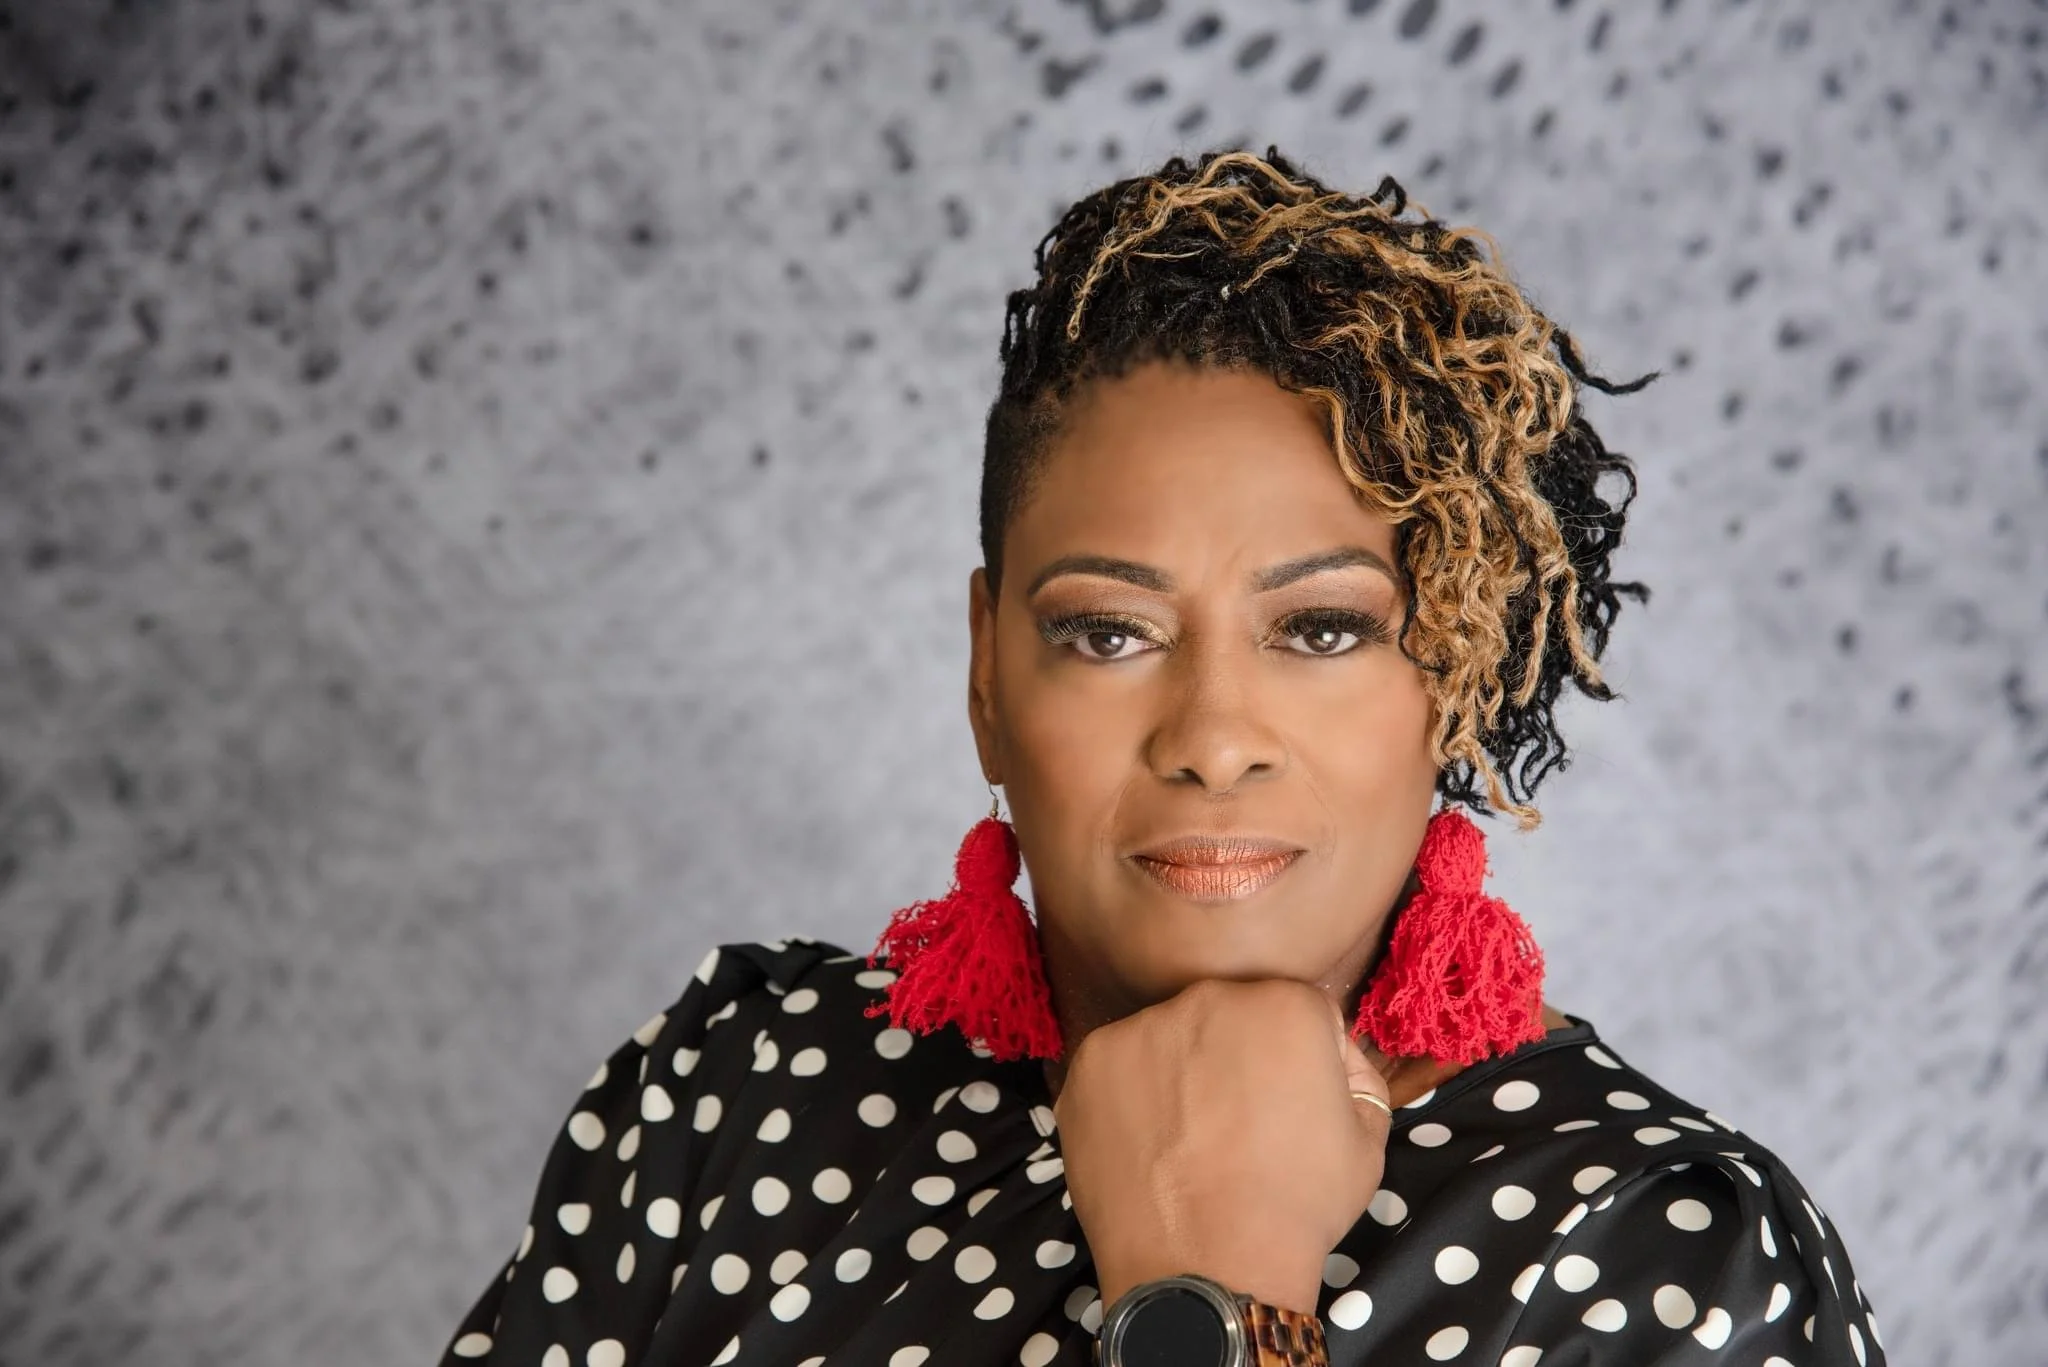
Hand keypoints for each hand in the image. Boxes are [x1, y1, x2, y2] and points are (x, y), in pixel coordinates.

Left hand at [1052, 977, 1392, 1316]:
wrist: (1205, 1271)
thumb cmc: (1296, 1207)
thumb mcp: (1366, 1142)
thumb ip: (1355, 1077)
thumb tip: (1332, 1058)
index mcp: (1284, 1004)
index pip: (1299, 1013)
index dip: (1303, 1062)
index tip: (1294, 1107)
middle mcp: (1208, 998)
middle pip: (1229, 1017)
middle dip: (1237, 1057)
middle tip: (1238, 1125)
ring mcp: (1140, 1028)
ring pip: (1169, 1040)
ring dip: (1180, 1074)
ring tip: (1189, 1143)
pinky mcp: (1089, 1064)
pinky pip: (1118, 1070)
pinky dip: (1130, 1100)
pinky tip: (1149, 1148)